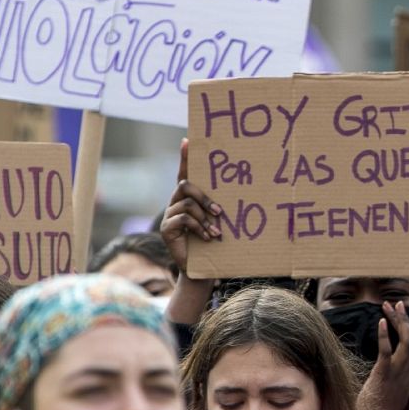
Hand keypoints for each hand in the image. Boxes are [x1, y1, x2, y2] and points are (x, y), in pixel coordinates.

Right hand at [160, 138, 222, 269]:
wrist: (202, 270)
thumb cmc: (214, 243)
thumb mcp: (218, 222)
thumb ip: (220, 207)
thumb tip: (242, 191)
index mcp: (188, 199)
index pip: (185, 174)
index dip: (185, 158)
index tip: (188, 140)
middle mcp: (176, 203)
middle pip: (185, 186)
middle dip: (204, 197)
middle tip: (220, 212)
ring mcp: (169, 216)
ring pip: (187, 204)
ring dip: (205, 218)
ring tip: (216, 233)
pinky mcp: (166, 229)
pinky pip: (183, 219)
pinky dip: (199, 228)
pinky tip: (208, 238)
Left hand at [355, 302, 408, 409]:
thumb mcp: (403, 392)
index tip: (404, 314)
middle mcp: (408, 370)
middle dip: (405, 319)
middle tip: (397, 303)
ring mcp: (397, 373)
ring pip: (405, 341)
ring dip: (398, 321)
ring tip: (390, 306)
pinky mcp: (384, 375)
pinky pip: (387, 351)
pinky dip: (385, 335)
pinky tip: (382, 321)